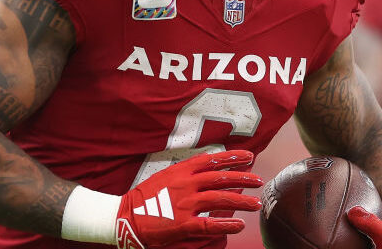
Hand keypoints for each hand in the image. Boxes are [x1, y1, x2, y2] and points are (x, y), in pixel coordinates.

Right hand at [116, 150, 262, 248]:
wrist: (122, 217)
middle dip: (243, 178)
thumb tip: (206, 168)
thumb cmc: (143, 198)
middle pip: (221, 178)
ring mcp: (184, 204)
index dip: (232, 158)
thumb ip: (185, 173)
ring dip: (241, 201)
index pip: (212, 160)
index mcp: (180, 171)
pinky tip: (239, 225)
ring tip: (255, 203)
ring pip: (220, 199)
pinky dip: (226, 224)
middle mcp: (185, 184)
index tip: (249, 156)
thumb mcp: (164, 177)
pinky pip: (209, 223)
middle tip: (258, 181)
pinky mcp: (182, 224)